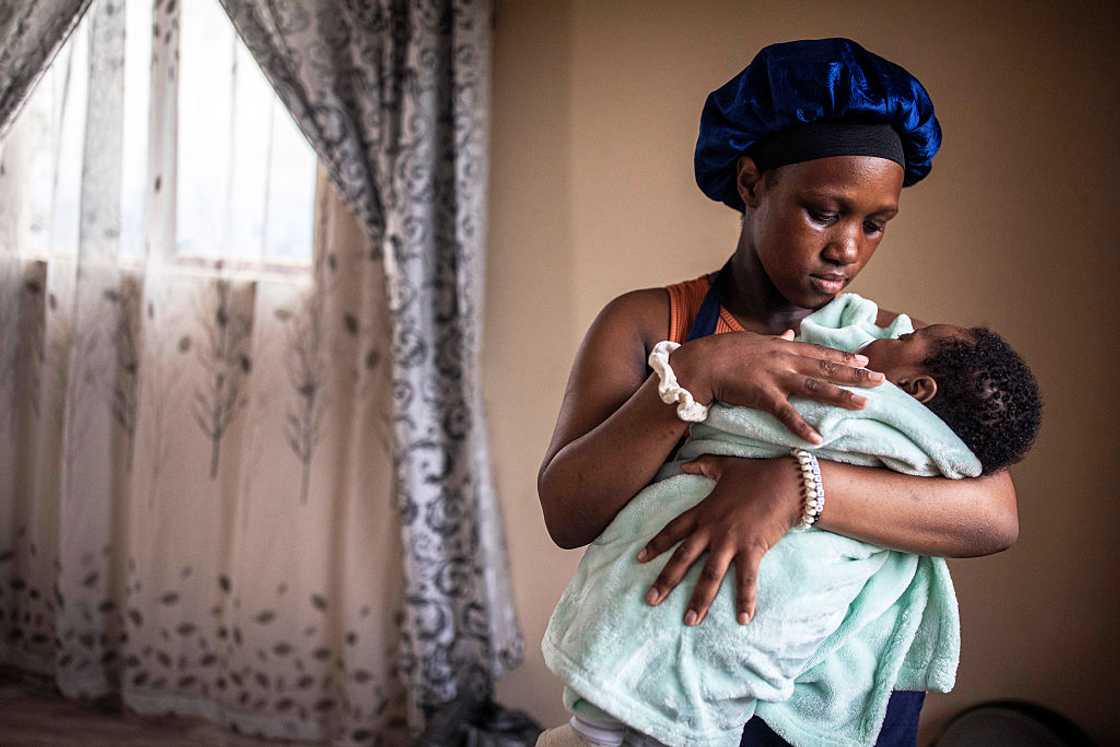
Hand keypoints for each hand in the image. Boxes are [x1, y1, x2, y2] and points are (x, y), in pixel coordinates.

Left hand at [636, 455, 801, 624]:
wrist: (787, 481)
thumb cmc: (757, 472)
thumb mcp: (725, 465)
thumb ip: (702, 465)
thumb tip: (683, 464)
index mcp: (703, 511)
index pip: (673, 530)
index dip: (656, 545)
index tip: (639, 559)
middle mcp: (712, 529)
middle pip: (683, 558)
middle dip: (665, 580)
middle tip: (650, 600)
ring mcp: (731, 541)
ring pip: (709, 575)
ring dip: (699, 599)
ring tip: (689, 620)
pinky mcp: (753, 549)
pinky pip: (746, 579)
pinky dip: (745, 600)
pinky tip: (743, 619)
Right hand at [673, 329, 883, 443]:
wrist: (700, 363)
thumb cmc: (722, 352)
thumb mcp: (753, 340)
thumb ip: (776, 340)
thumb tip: (791, 332)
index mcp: (782, 346)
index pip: (819, 351)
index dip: (843, 357)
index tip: (865, 360)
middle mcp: (784, 359)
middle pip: (826, 367)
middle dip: (855, 374)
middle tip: (881, 379)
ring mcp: (775, 376)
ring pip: (815, 387)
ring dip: (841, 396)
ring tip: (864, 404)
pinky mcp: (762, 395)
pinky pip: (786, 414)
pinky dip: (802, 427)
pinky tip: (818, 438)